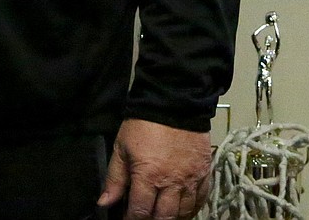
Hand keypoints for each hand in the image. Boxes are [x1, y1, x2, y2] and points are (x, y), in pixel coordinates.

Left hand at [97, 118, 211, 219]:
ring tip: (164, 215)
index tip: (129, 219)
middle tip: (147, 217)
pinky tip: (184, 209)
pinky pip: (201, 199)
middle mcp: (171, 182)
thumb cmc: (144, 123)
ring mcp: (191, 179)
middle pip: (164, 217)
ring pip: (184, 212)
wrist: (174, 100)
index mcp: (148, 176)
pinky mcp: (205, 172)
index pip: (140, 212)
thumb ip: (115, 178)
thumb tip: (104, 203)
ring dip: (173, 218)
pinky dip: (193, 208)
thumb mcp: (122, 147)